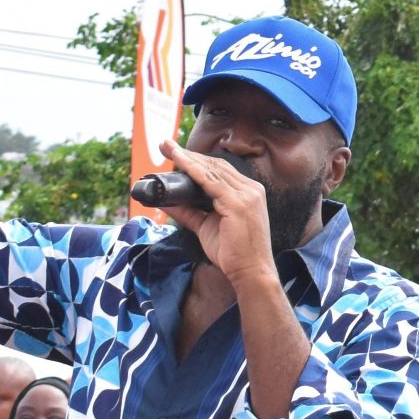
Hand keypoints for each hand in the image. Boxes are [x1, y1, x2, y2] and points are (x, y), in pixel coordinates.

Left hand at [160, 137, 278, 285]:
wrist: (252, 273)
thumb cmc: (234, 254)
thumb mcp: (206, 227)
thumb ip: (189, 213)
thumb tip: (167, 203)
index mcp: (248, 193)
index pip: (220, 170)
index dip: (197, 160)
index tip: (177, 153)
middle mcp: (251, 189)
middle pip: (215, 165)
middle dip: (189, 154)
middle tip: (166, 145)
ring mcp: (247, 195)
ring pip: (211, 170)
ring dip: (187, 158)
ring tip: (168, 148)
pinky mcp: (238, 203)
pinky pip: (210, 182)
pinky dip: (192, 170)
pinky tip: (179, 163)